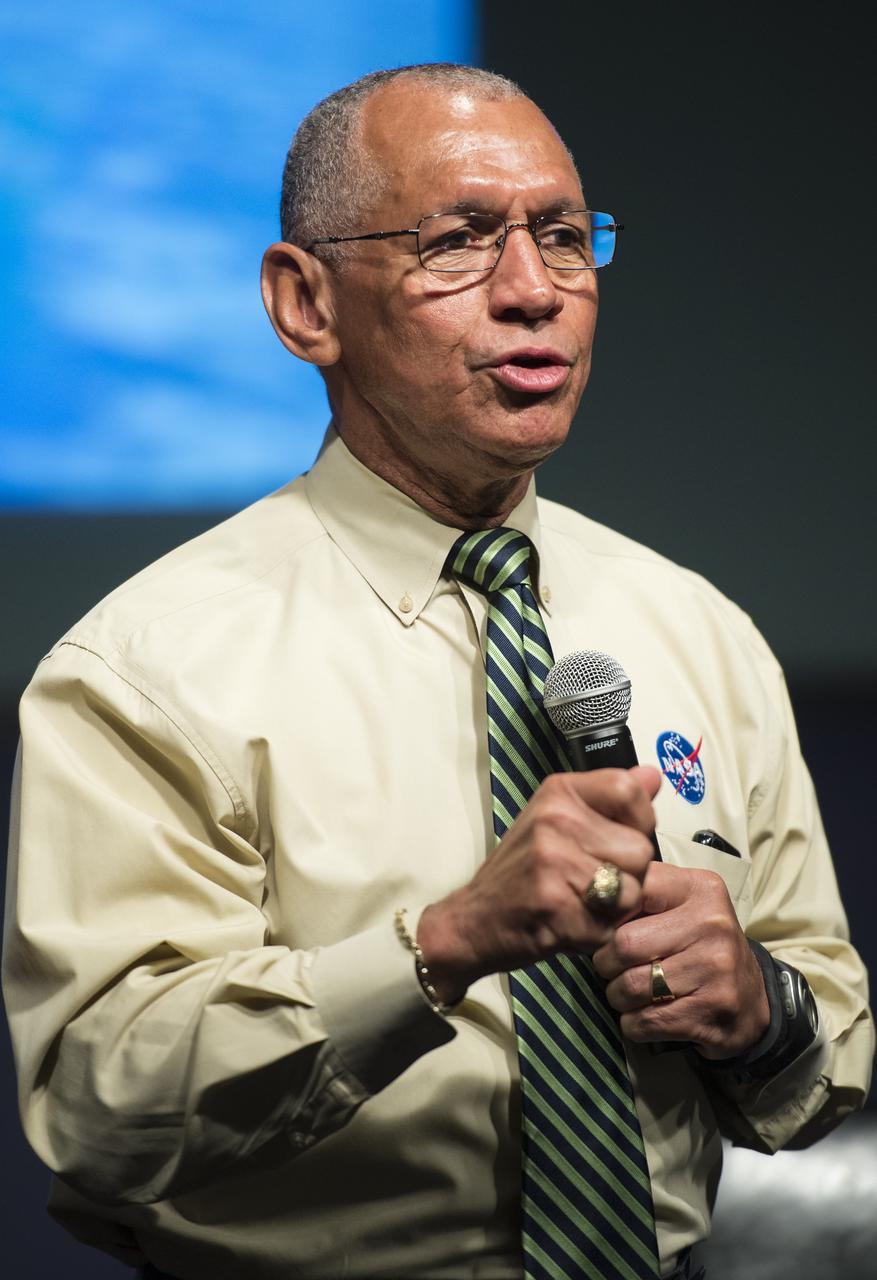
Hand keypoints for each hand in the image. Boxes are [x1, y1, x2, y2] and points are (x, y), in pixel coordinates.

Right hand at [417, 766, 660, 1003]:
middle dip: (628, 875)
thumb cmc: (520, 872)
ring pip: (632, 890)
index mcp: (558, 792)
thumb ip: (608, 800)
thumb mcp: (558, 820)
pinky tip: (569, 924)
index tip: (619, 838)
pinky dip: (596, 934)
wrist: (473, 920)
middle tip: (591, 883)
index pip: (630, 790)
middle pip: (641, 849)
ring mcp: (554, 862)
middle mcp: (556, 819)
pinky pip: (611, 924)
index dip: (640, 821)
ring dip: (615, 909)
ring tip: (580, 904)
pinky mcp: (556, 906)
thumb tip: (652, 775)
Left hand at [593, 861, 770, 1058]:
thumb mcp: (682, 908)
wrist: (751, 1003)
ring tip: (630, 993)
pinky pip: (643, 1021)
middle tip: (613, 968)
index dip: (607, 914)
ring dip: (618, 996)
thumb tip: (587, 906)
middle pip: (623, 944)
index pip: (631, 891)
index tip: (607, 929)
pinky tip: (646, 1016)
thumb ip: (641, 898)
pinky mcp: (710, 1013)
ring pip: (629, 986)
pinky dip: (633, 1023)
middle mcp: (712, 925)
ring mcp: (715, 971)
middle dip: (606, 962)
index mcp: (700, 889)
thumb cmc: (701, 948)